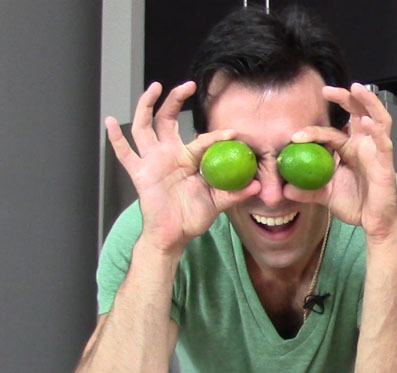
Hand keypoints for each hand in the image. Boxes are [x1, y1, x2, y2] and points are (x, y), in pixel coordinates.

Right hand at [105, 82, 259, 252]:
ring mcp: (152, 162)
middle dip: (176, 100)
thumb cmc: (193, 216)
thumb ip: (234, 193)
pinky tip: (109, 121)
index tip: (233, 132)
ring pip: (144, 127)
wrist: (175, 235)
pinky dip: (116, 138)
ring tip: (154, 87)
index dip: (216, 135)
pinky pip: (124, 154)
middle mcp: (168, 155)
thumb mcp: (218, 203)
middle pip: (167, 119)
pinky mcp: (139, 173)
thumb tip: (257, 186)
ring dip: (146, 106)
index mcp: (187, 159)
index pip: (201, 139)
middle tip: (189, 85)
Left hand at [284, 83, 396, 242]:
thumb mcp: (325, 196)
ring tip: (356, 89)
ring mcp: (377, 151)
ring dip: (368, 102)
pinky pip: (383, 143)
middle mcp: (364, 145)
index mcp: (349, 149)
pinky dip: (376, 130)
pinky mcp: (386, 162)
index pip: (331, 133)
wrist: (374, 222)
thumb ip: (307, 190)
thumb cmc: (355, 205)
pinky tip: (367, 122)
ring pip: (377, 119)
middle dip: (345, 98)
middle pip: (358, 113)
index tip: (295, 136)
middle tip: (326, 89)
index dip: (314, 131)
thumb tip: (284, 190)